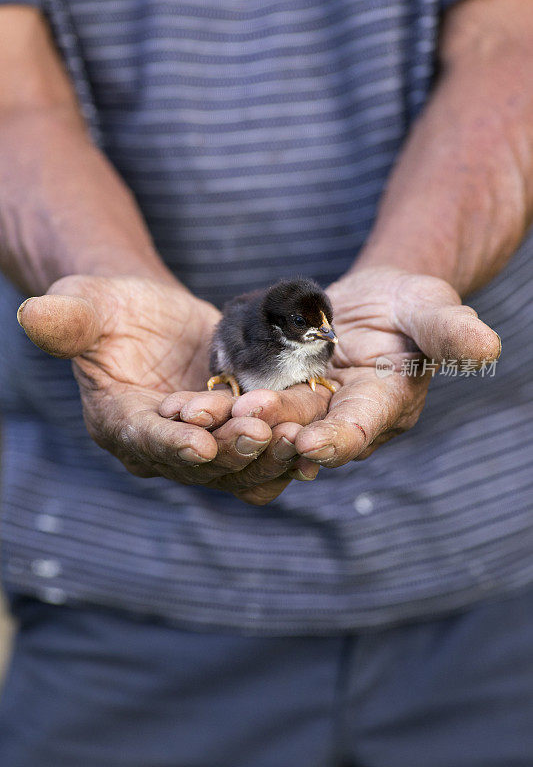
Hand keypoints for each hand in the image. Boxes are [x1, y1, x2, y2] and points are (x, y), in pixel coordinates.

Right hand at [17, 275, 314, 502]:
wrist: (153, 319)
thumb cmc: (112, 310)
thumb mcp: (87, 305)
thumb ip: (67, 318)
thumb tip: (32, 314)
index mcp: (120, 422)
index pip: (144, 441)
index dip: (171, 445)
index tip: (200, 444)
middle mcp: (161, 448)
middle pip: (199, 463)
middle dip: (231, 449)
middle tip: (261, 431)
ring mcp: (202, 448)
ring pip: (237, 469)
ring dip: (266, 457)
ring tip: (296, 437)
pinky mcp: (234, 437)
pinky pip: (262, 457)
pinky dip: (286, 454)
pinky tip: (312, 440)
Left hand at [228, 266, 500, 466]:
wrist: (374, 301)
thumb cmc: (410, 303)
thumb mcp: (431, 307)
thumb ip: (451, 329)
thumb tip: (488, 347)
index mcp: (384, 405)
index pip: (361, 427)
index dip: (337, 437)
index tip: (309, 444)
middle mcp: (344, 418)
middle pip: (309, 430)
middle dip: (279, 431)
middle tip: (247, 424)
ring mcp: (310, 409)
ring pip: (274, 420)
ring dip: (245, 422)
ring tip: (213, 412)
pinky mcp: (281, 394)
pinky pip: (252, 402)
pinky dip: (227, 404)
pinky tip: (196, 403)